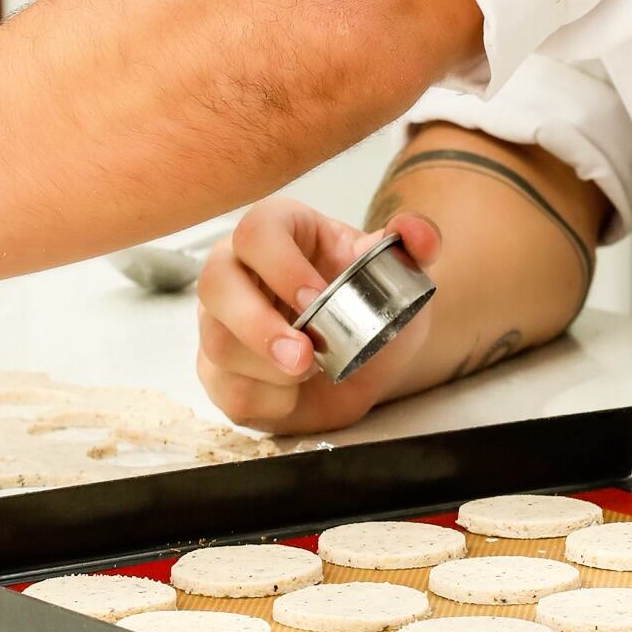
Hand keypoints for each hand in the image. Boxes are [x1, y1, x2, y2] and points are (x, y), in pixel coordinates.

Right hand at [196, 194, 440, 434]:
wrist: (366, 356)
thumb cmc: (369, 301)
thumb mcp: (400, 270)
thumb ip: (416, 241)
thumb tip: (416, 234)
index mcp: (278, 231)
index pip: (257, 231)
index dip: (280, 264)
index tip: (316, 298)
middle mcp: (236, 270)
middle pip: (215, 283)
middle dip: (257, 324)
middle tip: (306, 355)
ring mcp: (220, 321)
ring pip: (218, 343)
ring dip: (270, 368)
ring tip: (313, 371)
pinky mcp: (219, 371)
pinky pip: (228, 391)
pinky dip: (270, 400)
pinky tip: (297, 393)